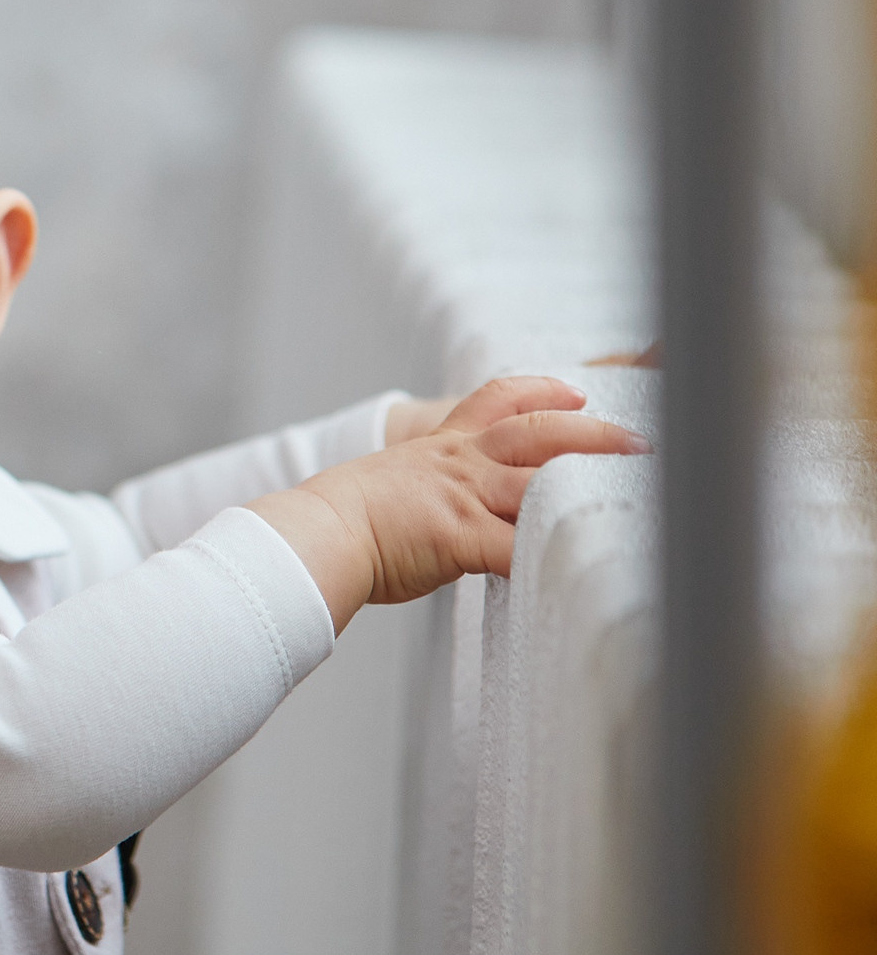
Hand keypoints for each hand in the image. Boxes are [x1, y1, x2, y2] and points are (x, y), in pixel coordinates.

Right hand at [250, 376, 649, 633]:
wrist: (315, 531)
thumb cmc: (339, 520)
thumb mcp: (390, 486)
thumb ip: (428, 491)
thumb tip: (436, 514)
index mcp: (442, 449)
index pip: (497, 403)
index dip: (540, 393)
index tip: (574, 391)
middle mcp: (459, 464)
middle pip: (540, 434)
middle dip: (593, 433)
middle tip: (639, 439)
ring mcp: (463, 497)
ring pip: (542, 481)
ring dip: (593, 485)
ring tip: (637, 489)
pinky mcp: (462, 536)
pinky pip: (519, 548)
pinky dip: (553, 556)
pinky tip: (588, 563)